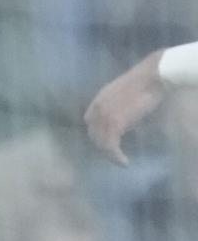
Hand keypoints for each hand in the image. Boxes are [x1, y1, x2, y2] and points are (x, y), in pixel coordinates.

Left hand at [84, 49, 166, 165]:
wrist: (150, 78)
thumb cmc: (142, 84)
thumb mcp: (123, 97)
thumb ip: (117, 108)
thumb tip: (123, 122)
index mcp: (98, 100)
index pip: (90, 121)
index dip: (96, 132)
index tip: (106, 140)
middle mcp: (97, 108)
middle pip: (93, 133)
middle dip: (102, 145)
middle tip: (114, 154)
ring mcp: (104, 116)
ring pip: (100, 142)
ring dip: (109, 154)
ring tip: (120, 161)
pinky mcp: (115, 123)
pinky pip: (111, 145)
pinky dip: (116, 156)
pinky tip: (125, 162)